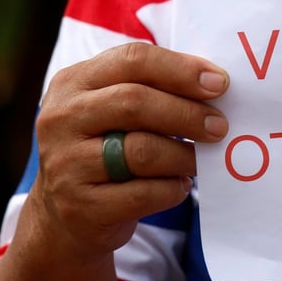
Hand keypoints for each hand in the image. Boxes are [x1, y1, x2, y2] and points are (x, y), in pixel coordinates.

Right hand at [33, 42, 228, 254]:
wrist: (61, 219)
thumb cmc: (102, 153)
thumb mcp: (110, 113)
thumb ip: (150, 92)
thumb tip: (213, 86)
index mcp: (73, 83)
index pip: (132, 60)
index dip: (181, 69)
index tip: (219, 83)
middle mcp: (62, 118)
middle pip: (135, 102)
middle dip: (187, 113)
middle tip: (219, 126)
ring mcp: (66, 164)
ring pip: (141, 151)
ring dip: (184, 156)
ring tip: (199, 161)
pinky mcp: (82, 206)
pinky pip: (144, 194)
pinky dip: (172, 189)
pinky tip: (179, 186)